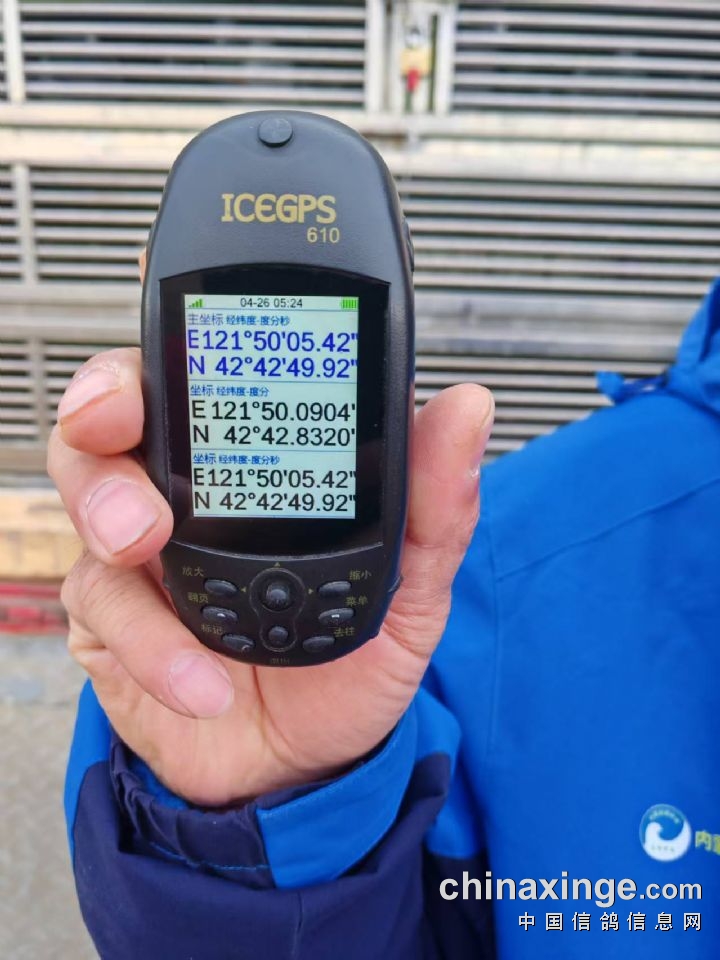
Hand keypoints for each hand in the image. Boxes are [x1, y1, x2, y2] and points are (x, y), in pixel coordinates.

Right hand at [50, 332, 492, 806]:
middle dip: (107, 401)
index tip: (178, 314)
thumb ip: (434, 505)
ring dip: (107, 505)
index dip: (179, 334)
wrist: (305, 764)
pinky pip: (103, 605)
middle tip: (117, 421)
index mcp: (254, 465)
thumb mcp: (410, 589)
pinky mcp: (112, 619)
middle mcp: (187, 493)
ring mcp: (141, 552)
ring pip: (84, 489)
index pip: (208, 375)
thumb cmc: (350, 664)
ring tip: (143, 541)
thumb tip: (466, 409)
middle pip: (118, 413)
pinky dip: (151, 641)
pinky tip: (202, 678)